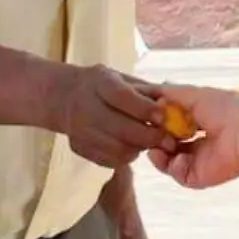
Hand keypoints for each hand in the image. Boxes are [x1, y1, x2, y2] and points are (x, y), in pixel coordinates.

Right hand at [49, 65, 174, 167]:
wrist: (64, 97)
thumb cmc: (102, 86)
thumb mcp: (121, 77)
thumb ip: (145, 90)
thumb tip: (173, 104)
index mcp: (98, 82)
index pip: (122, 97)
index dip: (145, 109)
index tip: (164, 116)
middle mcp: (85, 107)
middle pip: (122, 129)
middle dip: (150, 136)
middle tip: (168, 139)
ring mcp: (79, 130)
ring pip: (119, 149)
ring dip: (140, 148)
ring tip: (148, 141)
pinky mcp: (79, 148)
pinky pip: (110, 160)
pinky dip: (126, 156)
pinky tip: (131, 146)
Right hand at [148, 85, 238, 188]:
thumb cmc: (226, 110)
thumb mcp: (194, 94)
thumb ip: (169, 92)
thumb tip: (144, 89)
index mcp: (200, 121)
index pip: (170, 121)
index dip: (155, 117)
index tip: (142, 111)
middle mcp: (198, 142)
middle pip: (165, 141)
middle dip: (153, 135)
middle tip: (143, 129)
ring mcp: (196, 161)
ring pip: (166, 159)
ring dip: (157, 150)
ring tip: (155, 144)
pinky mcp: (195, 177)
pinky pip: (175, 173)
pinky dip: (169, 164)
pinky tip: (173, 156)